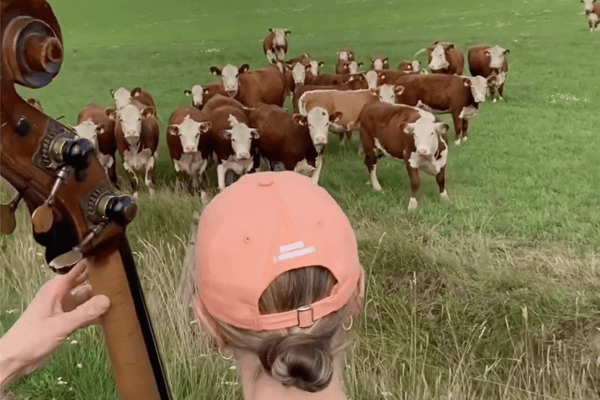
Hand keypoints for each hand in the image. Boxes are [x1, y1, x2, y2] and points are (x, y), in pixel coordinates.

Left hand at [0, 260, 109, 388]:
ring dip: (98, 300)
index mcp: (55, 289)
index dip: (93, 264)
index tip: (112, 262)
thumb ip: (85, 313)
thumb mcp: (61, 325)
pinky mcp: (65, 321)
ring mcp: (63, 308)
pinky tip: (108, 316)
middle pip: (84, 283)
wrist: (15, 359)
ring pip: (85, 299)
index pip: (78, 269)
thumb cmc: (32, 338)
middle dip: (100, 282)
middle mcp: (60, 295)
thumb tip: (108, 300)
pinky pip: (83, 313)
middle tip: (122, 282)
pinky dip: (93, 314)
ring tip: (120, 298)